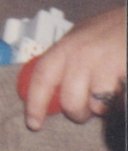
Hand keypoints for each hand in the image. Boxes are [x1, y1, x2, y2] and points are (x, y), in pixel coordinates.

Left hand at [22, 5, 126, 129]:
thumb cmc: (115, 27)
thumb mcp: (83, 35)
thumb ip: (66, 58)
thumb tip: (52, 89)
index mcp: (67, 45)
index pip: (42, 77)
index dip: (35, 103)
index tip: (34, 123)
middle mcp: (83, 54)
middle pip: (70, 101)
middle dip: (78, 113)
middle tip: (86, 109)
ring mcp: (107, 64)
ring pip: (97, 106)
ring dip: (103, 106)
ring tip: (111, 89)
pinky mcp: (126, 72)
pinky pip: (119, 103)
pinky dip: (120, 102)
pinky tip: (122, 87)